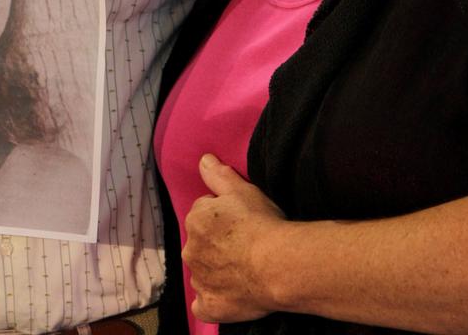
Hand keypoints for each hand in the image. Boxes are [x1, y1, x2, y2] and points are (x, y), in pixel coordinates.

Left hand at [183, 153, 286, 322]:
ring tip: (244, 269)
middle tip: (244, 245)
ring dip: (216, 270)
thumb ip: (218, 175)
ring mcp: (199, 280)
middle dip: (216, 243)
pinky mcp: (210, 306)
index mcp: (195, 219)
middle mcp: (191, 249)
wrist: (277, 265)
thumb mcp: (241, 189)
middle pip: (201, 243)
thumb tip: (203, 160)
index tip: (240, 221)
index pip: (204, 213)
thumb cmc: (261, 223)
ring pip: (203, 271)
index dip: (223, 216)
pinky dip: (213, 300)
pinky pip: (205, 304)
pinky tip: (229, 295)